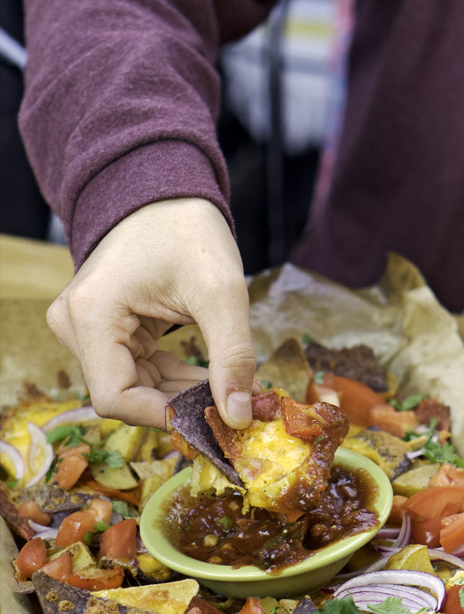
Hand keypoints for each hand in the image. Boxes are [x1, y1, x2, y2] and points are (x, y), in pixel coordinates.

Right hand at [46, 199, 255, 428]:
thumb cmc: (188, 229)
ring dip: (181, 396)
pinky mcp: (104, 331)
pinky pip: (138, 373)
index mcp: (91, 315)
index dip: (166, 417)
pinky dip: (174, 382)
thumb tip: (237, 417)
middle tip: (234, 409)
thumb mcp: (221, 293)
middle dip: (181, 407)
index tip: (215, 420)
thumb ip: (231, 357)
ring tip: (231, 392)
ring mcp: (86, 329)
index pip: (116, 398)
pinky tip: (211, 381)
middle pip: (126, 396)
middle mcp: (75, 326)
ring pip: (134, 389)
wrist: (166, 192)